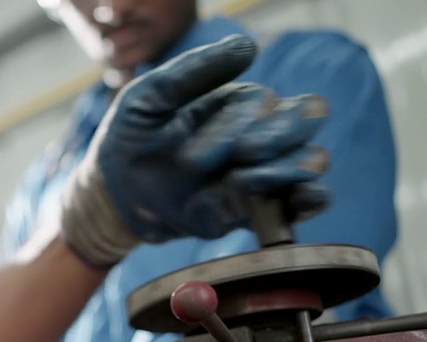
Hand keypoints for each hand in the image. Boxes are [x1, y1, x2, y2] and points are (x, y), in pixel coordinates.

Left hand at [62, 34, 331, 266]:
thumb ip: (193, 71)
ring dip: (285, 171)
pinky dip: (310, 201)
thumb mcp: (147, 99)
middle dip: (276, 137)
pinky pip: (310, 202)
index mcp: (237, 103)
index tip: (189, 159)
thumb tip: (248, 46)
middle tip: (238, 157)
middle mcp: (260, 133)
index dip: (234, 127)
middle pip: (306, 119)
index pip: (263, 103)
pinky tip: (290, 205)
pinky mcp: (262, 209)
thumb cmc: (130, 140)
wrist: (115, 198)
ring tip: (240, 182)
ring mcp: (264, 172)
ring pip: (311, 160)